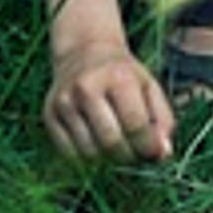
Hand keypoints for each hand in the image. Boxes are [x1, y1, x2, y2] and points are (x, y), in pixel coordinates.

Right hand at [44, 39, 174, 162]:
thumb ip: (163, 118)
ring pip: (89, 151)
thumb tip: (163, 154)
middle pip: (111, 141)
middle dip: (128, 157)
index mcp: (118, 77)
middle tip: (137, 157)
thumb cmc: (123, 75)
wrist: (83, 53)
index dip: (148, 146)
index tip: (155, 154)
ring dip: (108, 159)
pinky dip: (87, 158)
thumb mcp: (149, 86)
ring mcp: (64, 102)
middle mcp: (86, 88)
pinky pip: (69, 153)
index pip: (135, 123)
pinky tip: (97, 146)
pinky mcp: (49, 115)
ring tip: (119, 150)